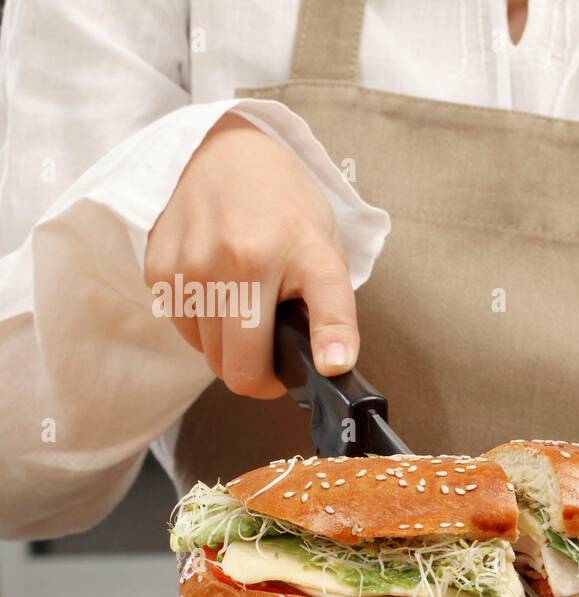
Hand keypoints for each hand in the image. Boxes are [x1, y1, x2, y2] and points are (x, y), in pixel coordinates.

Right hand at [145, 112, 356, 397]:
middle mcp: (237, 261)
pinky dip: (202, 326)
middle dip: (259, 375)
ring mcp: (190, 266)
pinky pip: (183, 329)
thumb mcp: (325, 250)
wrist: (226, 151)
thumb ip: (332, 311)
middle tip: (274, 356)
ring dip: (228, 348)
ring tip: (246, 310)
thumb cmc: (283, 207)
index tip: (328, 373)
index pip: (322, 317)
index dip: (325, 359)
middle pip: (238, 368)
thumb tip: (333, 367)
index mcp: (294, 255)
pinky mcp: (158, 268)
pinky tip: (218, 293)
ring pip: (207, 354)